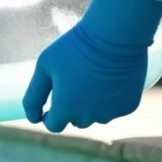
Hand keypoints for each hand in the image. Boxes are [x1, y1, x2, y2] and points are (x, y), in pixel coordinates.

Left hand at [23, 0, 161, 131]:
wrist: (114, 35)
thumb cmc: (75, 47)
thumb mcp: (45, 66)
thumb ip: (33, 95)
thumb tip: (33, 118)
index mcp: (65, 110)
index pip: (53, 125)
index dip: (50, 116)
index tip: (52, 105)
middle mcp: (88, 117)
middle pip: (76, 120)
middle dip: (72, 107)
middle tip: (76, 82)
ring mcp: (110, 113)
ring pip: (96, 116)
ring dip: (92, 105)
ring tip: (93, 79)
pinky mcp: (129, 106)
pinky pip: (115, 108)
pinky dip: (112, 99)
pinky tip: (111, 79)